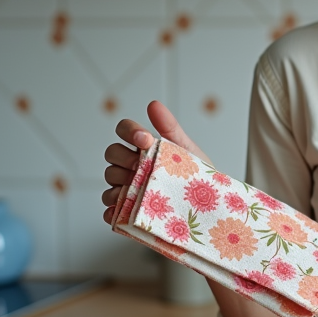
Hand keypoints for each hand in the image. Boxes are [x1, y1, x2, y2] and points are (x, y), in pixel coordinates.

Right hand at [100, 100, 205, 224]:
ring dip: (121, 182)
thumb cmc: (195, 176)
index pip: (124, 129)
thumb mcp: (186, 150)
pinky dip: (114, 210)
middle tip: (142, 166)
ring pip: (109, 179)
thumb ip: (169, 127)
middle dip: (124, 157)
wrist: (208, 207)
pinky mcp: (125, 211)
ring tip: (140, 189)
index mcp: (144, 147)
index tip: (146, 139)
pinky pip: (109, 209)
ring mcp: (126, 187)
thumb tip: (153, 104)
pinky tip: (127, 212)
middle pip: (112, 153)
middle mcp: (130, 165)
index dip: (129, 131)